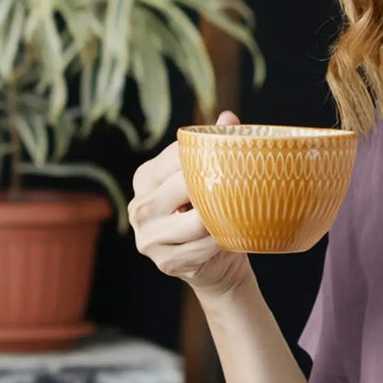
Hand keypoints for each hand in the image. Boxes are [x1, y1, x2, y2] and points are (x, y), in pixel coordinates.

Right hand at [128, 109, 252, 301]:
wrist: (214, 265)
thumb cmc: (210, 212)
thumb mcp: (209, 178)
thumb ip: (215, 146)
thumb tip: (228, 117)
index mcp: (145, 178)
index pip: (177, 155)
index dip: (208, 154)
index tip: (233, 157)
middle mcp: (139, 207)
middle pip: (185, 186)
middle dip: (215, 186)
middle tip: (243, 184)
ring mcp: (148, 238)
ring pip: (196, 221)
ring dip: (221, 218)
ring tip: (238, 212)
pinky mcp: (165, 262)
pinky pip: (202, 248)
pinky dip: (220, 242)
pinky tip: (230, 237)